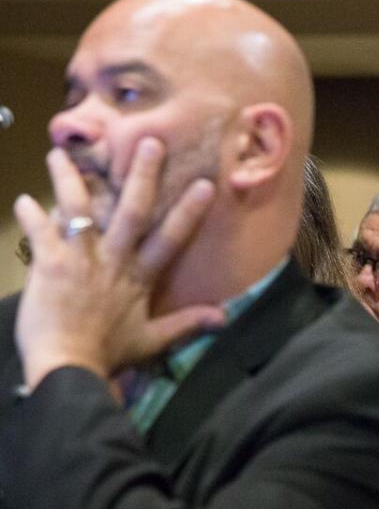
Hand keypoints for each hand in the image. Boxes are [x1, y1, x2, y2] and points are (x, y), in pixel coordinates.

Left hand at [14, 138, 224, 389]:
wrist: (69, 366)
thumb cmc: (110, 355)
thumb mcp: (153, 341)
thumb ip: (187, 324)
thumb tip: (224, 317)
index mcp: (140, 277)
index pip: (171, 239)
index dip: (189, 212)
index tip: (204, 184)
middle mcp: (114, 260)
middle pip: (131, 210)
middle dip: (141, 175)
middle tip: (147, 142)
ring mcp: (82, 258)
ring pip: (78, 210)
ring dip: (69, 181)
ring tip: (59, 155)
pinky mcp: (50, 264)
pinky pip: (41, 232)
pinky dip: (32, 216)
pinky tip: (24, 201)